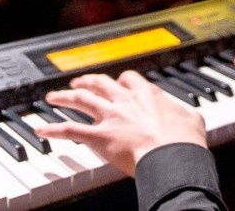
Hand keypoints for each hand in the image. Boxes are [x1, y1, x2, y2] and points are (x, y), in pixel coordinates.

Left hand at [34, 70, 207, 176]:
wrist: (172, 155)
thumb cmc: (184, 141)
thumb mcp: (192, 120)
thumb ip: (185, 113)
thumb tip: (190, 116)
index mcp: (146, 94)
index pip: (128, 79)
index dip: (121, 80)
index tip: (119, 83)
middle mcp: (124, 101)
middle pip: (99, 83)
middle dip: (87, 81)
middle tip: (79, 82)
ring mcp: (109, 117)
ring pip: (81, 100)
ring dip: (64, 97)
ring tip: (53, 97)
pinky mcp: (98, 136)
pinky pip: (70, 130)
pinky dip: (54, 130)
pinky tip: (42, 130)